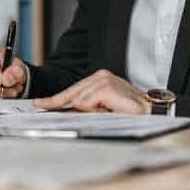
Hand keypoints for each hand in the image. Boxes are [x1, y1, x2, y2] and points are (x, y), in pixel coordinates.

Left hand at [33, 70, 150, 113]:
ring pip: (78, 101)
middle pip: (71, 95)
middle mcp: (99, 76)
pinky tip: (109, 110)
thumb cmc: (130, 113)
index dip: (54, 99)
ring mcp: (102, 80)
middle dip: (65, 106)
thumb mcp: (104, 109)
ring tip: (109, 113)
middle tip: (50, 108)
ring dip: (90, 112)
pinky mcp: (105, 87)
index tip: (38, 104)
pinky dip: (94, 111)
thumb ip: (87, 108)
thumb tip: (67, 112)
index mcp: (99, 79)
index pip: (72, 90)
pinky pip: (86, 103)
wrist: (151, 113)